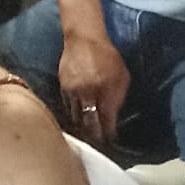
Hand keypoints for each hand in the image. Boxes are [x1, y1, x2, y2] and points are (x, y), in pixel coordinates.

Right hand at [59, 27, 128, 145]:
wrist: (83, 39)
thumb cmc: (107, 57)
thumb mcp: (122, 76)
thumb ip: (118, 98)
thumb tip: (112, 117)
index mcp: (105, 91)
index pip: (106, 122)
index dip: (107, 134)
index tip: (110, 142)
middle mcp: (88, 94)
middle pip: (89, 125)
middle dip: (94, 137)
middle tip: (97, 145)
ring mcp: (73, 92)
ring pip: (76, 119)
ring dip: (82, 129)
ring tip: (87, 138)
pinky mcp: (63, 89)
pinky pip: (68, 109)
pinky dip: (73, 116)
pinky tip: (77, 121)